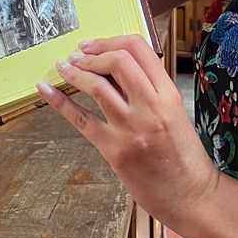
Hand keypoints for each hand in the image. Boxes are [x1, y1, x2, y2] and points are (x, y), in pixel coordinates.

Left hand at [38, 34, 220, 230]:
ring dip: (75, 72)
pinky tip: (46, 90)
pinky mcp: (114, 151)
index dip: (112, 41)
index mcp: (168, 94)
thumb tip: (114, 68)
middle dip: (93, 53)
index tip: (96, 45)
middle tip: (79, 54)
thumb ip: (150, 90)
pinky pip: (82, 120)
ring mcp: (131, 129)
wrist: (191, 196)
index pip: (139, 49)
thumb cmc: (185, 156)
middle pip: (117, 61)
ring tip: (65, 66)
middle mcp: (151, 107)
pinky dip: (60, 102)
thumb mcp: (175, 112)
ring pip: (97, 86)